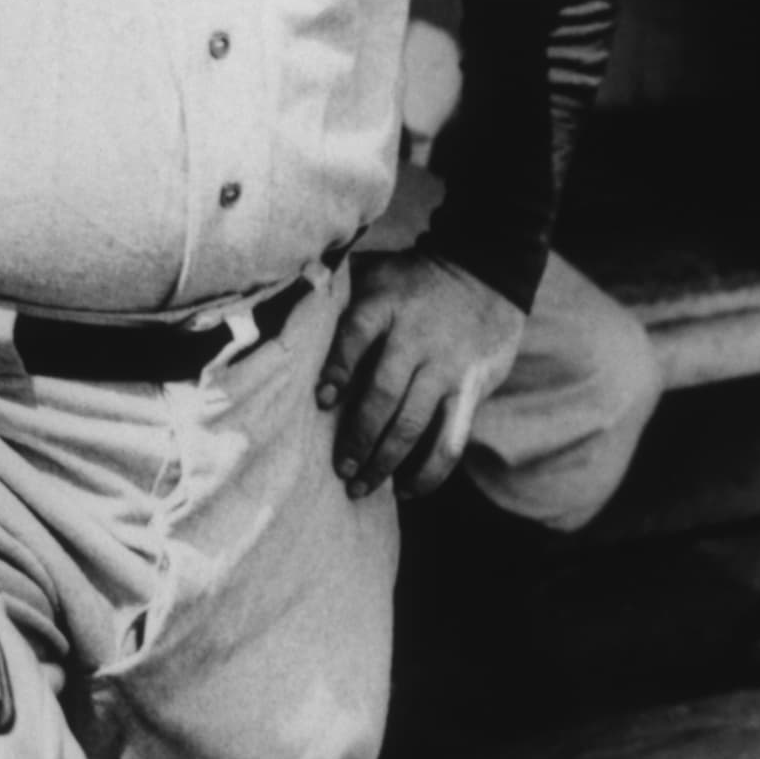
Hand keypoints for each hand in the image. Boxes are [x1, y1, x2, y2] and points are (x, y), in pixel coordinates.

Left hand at [317, 250, 526, 499]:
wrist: (485, 273)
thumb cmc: (412, 280)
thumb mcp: (375, 270)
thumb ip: (334, 285)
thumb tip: (273, 302)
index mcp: (385, 305)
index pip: (356, 335)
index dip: (337, 368)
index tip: (322, 400)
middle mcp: (416, 338)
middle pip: (383, 393)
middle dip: (358, 436)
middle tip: (338, 468)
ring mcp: (446, 367)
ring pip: (413, 423)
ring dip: (384, 461)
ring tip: (360, 486)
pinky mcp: (471, 389)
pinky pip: (451, 440)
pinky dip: (428, 471)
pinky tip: (405, 488)